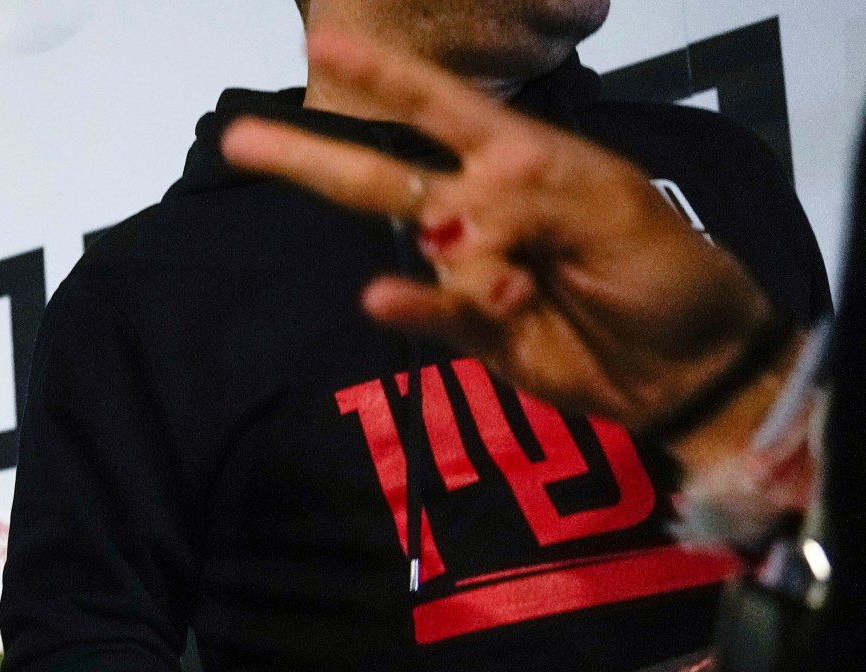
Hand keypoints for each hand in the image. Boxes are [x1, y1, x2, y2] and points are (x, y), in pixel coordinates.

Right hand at [218, 28, 779, 433]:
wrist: (691, 367)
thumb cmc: (669, 271)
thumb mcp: (614, 212)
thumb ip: (530, 200)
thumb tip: (450, 221)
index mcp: (528, 160)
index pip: (444, 110)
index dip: (386, 78)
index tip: (325, 45)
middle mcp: (488, 208)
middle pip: (388, 176)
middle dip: (316, 158)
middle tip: (241, 140)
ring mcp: (475, 273)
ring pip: (424, 252)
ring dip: (450, 269)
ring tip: (521, 296)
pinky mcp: (473, 334)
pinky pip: (429, 312)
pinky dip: (409, 305)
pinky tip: (383, 299)